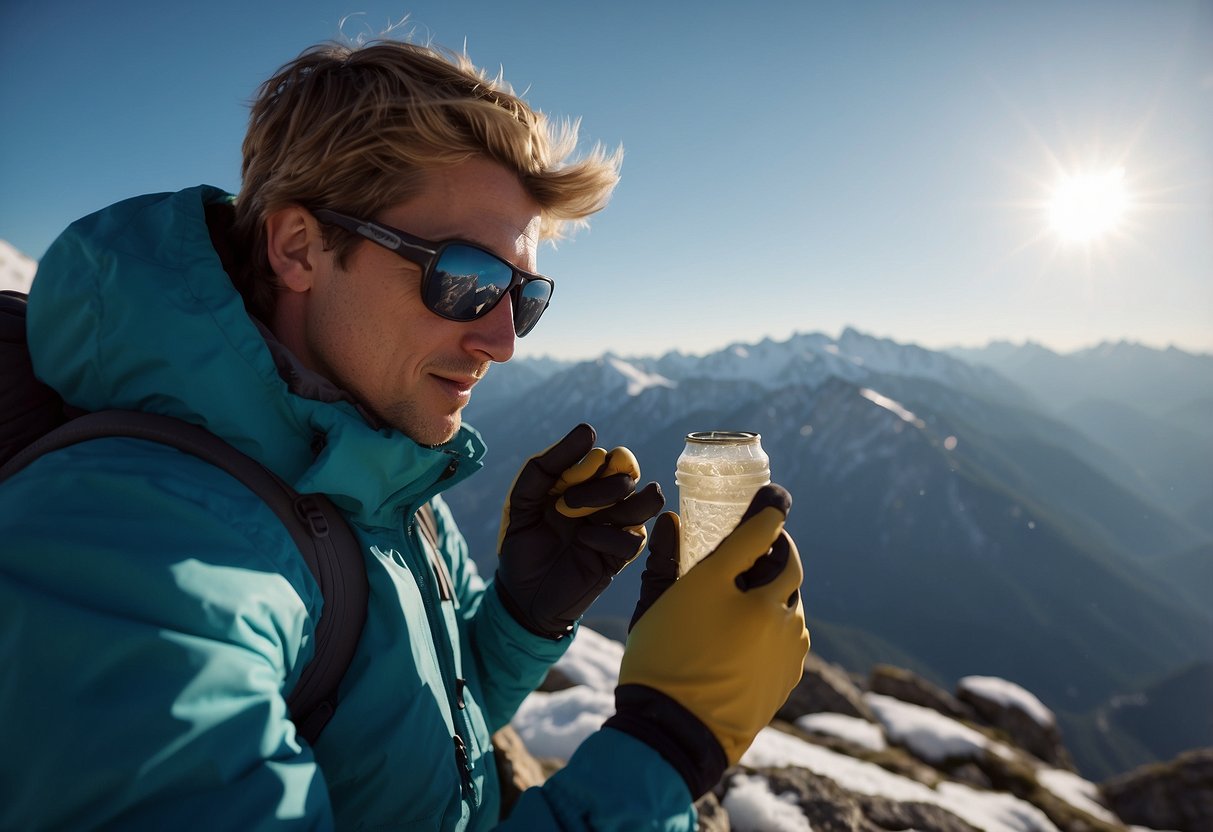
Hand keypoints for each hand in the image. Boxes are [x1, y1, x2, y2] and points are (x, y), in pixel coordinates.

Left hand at [494, 423, 664, 638]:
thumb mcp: (523, 499)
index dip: (594, 463)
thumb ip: (546, 465)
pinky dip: (609, 535)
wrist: (520, 595)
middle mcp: (604, 502)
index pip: (610, 457)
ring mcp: (614, 528)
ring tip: (582, 518)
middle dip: (605, 483)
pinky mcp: (618, 557)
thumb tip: (589, 431)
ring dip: (617, 503)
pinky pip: (634, 537)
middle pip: (631, 474)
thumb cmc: (521, 543)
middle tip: (568, 503)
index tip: (563, 482)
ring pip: (647, 501)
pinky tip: (583, 542)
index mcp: (584, 484)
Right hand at [605, 485, 809, 795]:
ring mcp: (785, 642)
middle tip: (758, 546)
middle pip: (785, 563)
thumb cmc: (658, 663)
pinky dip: (778, 623)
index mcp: (726, 584)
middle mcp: (765, 608)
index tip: (774, 495)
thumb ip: (666, 559)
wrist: (677, 735)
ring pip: (790, 600)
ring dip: (776, 590)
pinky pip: (792, 634)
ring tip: (748, 595)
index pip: (759, 530)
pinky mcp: (791, 670)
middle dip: (775, 549)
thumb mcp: (654, 606)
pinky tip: (753, 633)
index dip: (769, 507)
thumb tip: (671, 521)